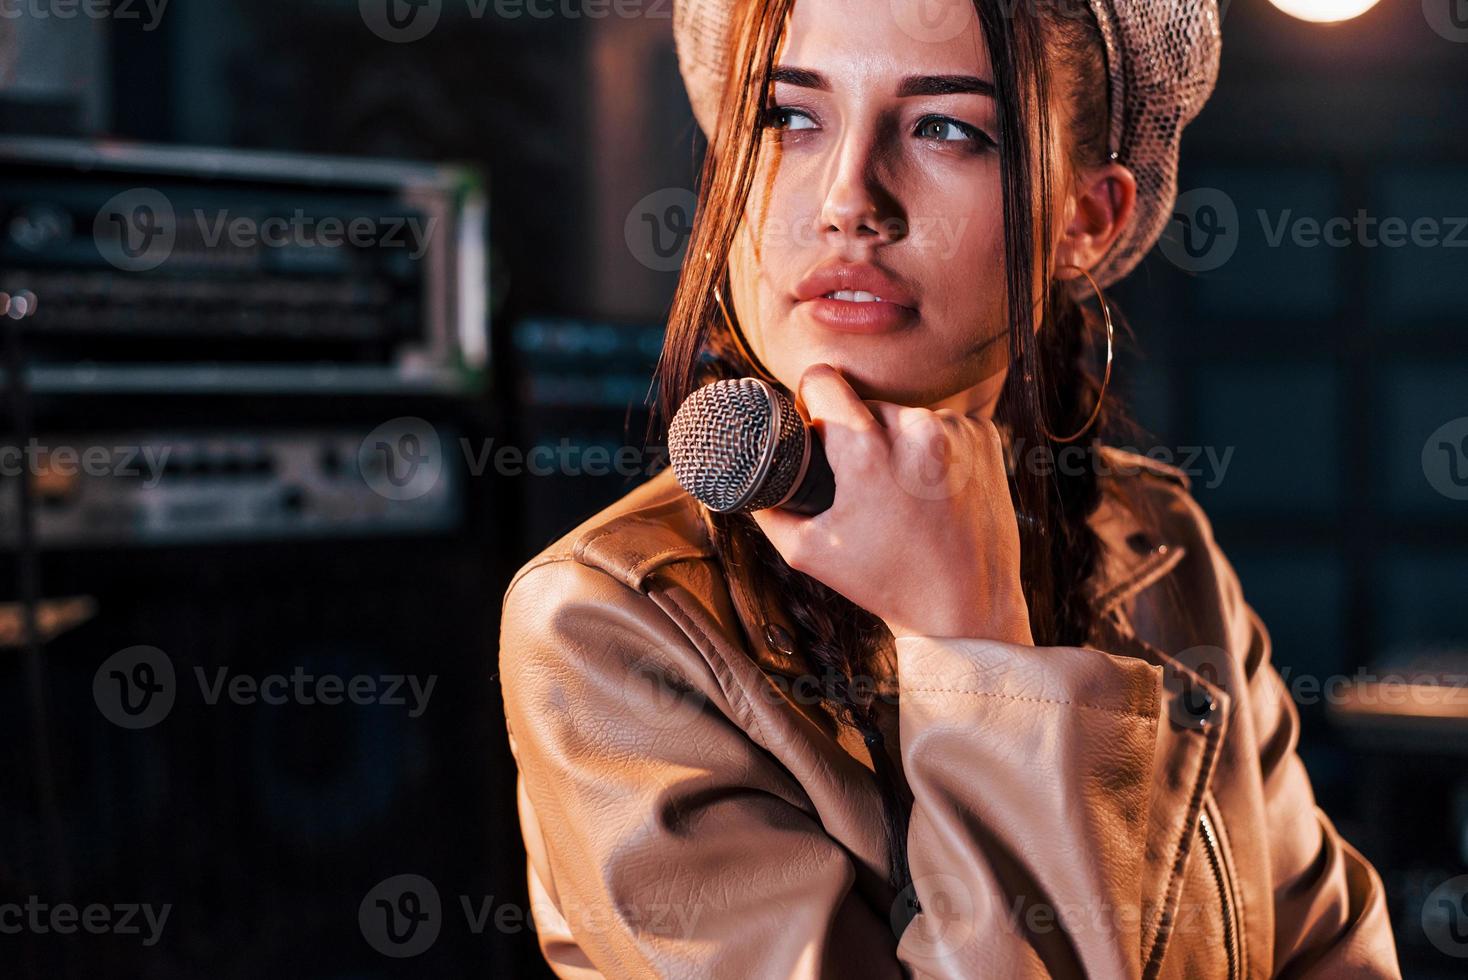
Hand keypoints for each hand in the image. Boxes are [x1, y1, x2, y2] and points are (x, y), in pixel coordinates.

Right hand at [750, 363, 1033, 645]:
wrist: (967, 607)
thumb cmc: (884, 582)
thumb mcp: (807, 553)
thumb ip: (767, 507)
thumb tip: (747, 476)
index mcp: (867, 453)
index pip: (823, 379)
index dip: (811, 400)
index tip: (815, 426)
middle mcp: (916, 430)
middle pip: (865, 402)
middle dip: (857, 433)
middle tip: (863, 484)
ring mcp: (956, 431)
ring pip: (905, 415)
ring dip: (898, 441)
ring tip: (904, 492)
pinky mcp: (985, 436)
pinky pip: (943, 425)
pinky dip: (934, 449)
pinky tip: (935, 488)